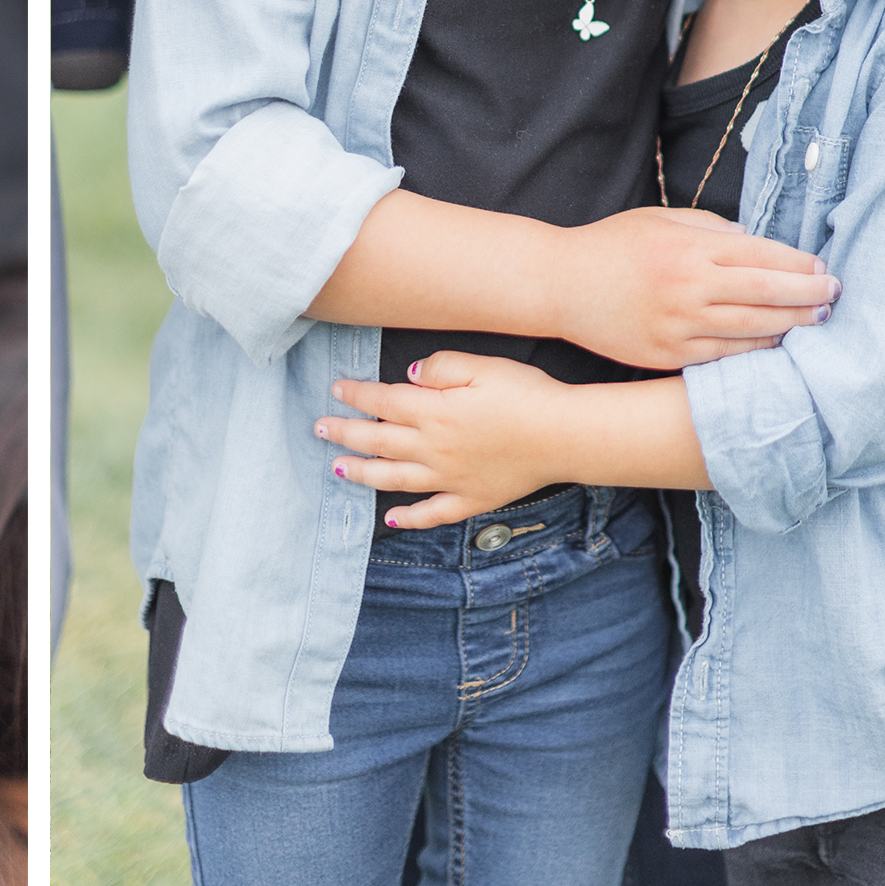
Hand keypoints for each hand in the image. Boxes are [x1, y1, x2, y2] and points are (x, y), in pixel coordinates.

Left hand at [317, 353, 564, 527]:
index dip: (356, 395)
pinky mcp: (471, 498)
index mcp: (434, 411)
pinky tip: (391, 519)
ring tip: (336, 469)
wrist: (565, 435)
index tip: (336, 389)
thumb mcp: (482, 365)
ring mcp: (451, 478)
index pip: (383, 402)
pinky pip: (433, 513)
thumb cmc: (527, 395)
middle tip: (318, 428)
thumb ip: (439, 368)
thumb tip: (407, 373)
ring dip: (361, 474)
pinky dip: (410, 519)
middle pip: (377, 441)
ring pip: (394, 479)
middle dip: (344, 433)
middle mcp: (434, 448)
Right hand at [555, 206, 835, 367]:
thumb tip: (755, 242)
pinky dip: (755, 351)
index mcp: (688, 249)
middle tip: (834, 296)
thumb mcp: (660, 219)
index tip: (822, 268)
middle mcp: (688, 288)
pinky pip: (724, 357)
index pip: (762, 255)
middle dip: (809, 295)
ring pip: (753, 330)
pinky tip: (774, 344)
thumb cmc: (611, 244)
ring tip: (815, 321)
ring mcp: (678, 326)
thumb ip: (711, 227)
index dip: (800, 264)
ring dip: (792, 326)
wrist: (559, 285)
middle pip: (768, 293)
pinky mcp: (668, 355)